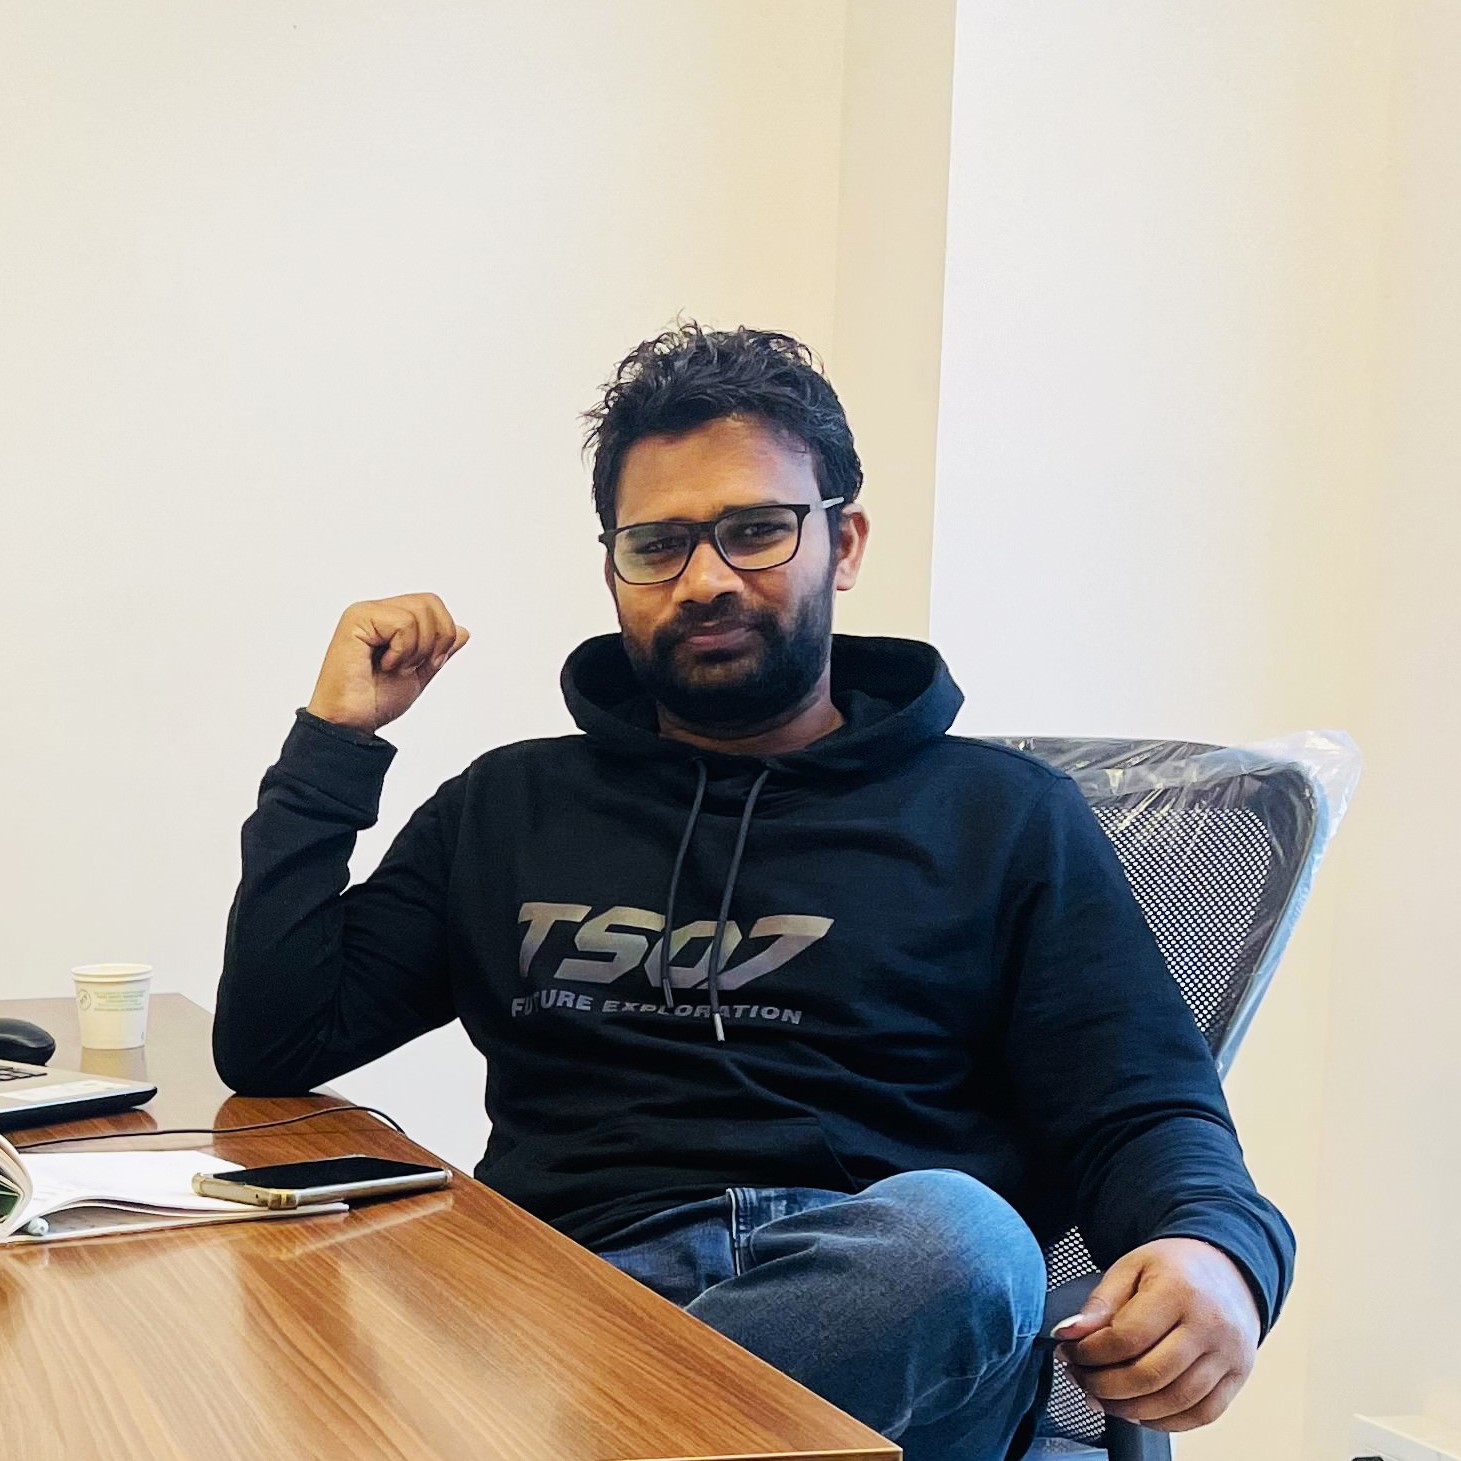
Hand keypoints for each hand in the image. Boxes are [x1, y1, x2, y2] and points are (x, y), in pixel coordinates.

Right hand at [306, 593, 469, 735]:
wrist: (351, 722)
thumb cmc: (374, 701)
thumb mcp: (420, 674)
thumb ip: (439, 651)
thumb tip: (462, 631)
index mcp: (389, 620)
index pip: (432, 604)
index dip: (444, 634)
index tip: (432, 663)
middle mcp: (376, 611)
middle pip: (430, 602)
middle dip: (435, 640)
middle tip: (413, 666)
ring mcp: (364, 613)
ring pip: (418, 612)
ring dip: (416, 649)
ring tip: (394, 667)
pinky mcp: (356, 620)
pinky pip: (401, 623)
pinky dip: (402, 650)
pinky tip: (384, 665)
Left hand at [1051, 1237, 1260, 1432]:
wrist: (1227, 1269)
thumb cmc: (1174, 1268)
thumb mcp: (1130, 1268)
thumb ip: (1099, 1303)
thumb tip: (1067, 1333)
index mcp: (1179, 1291)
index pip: (1127, 1337)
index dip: (1091, 1353)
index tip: (1069, 1351)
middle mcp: (1210, 1326)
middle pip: (1150, 1376)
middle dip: (1104, 1386)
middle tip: (1080, 1378)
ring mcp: (1229, 1355)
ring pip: (1174, 1402)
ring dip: (1129, 1409)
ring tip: (1101, 1397)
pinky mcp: (1238, 1377)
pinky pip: (1201, 1415)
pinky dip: (1164, 1421)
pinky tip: (1138, 1410)